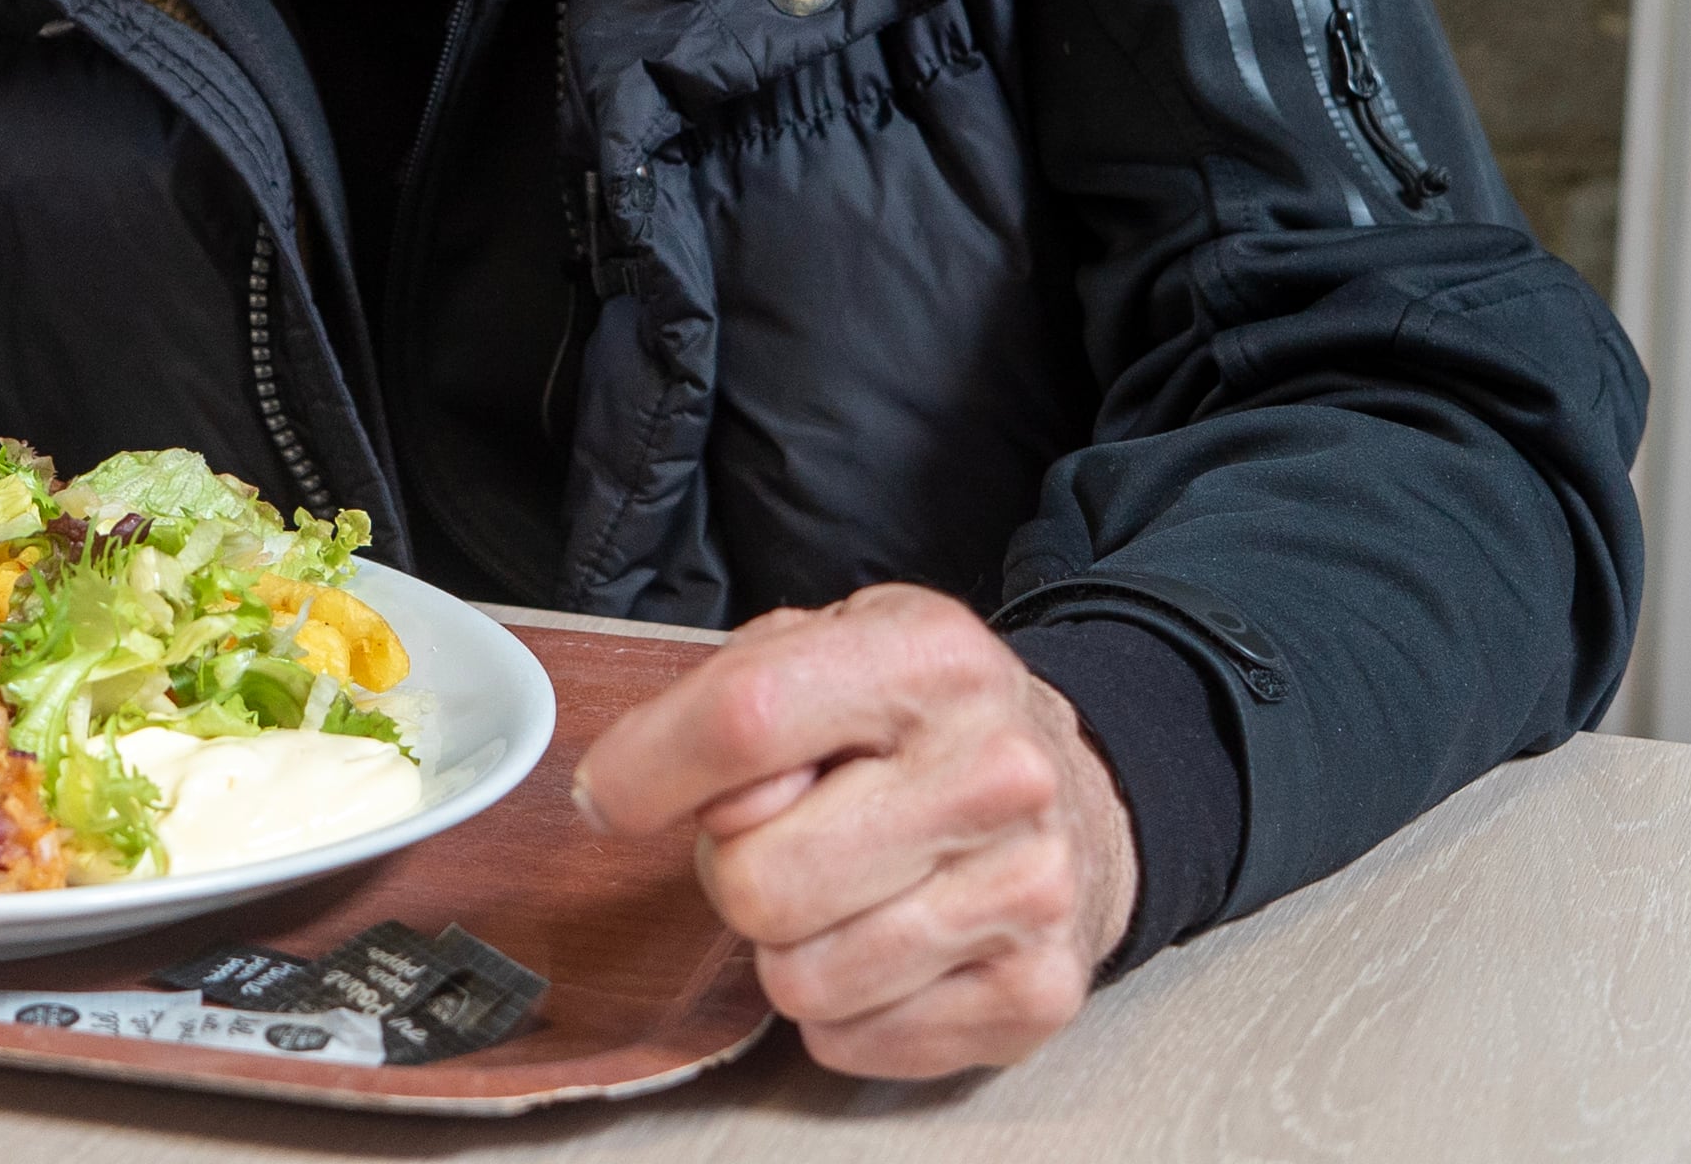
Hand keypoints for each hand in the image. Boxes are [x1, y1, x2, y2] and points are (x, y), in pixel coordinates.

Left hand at [574, 585, 1137, 1078]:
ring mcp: (1027, 889)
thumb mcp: (826, 650)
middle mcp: (995, 769)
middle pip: (758, 878)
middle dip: (733, 871)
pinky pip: (851, 1041)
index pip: (745, 721)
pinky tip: (887, 944)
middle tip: (780, 839)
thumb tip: (628, 791)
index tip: (610, 797)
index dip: (647, 771)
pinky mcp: (1035, 993)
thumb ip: (729, 696)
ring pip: (798, 979)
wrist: (1080, 792)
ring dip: (789, 946)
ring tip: (841, 889)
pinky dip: (843, 1008)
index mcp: (929, 658)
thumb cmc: (915, 724)